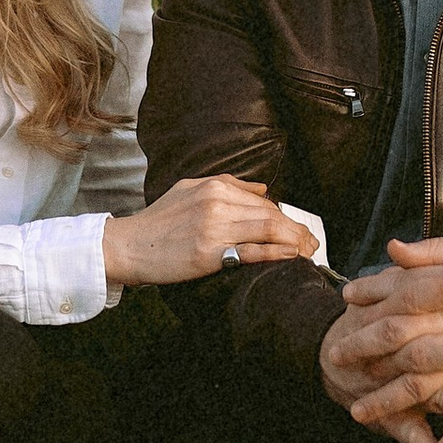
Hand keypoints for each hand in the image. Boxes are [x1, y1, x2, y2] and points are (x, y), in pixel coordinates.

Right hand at [102, 174, 317, 287]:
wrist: (129, 245)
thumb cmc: (158, 221)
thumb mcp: (189, 189)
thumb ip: (227, 185)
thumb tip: (262, 189)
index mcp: (214, 186)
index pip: (263, 202)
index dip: (288, 217)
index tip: (301, 231)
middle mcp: (216, 202)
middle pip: (270, 216)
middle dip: (297, 231)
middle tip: (313, 244)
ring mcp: (213, 227)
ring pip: (267, 231)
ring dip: (294, 242)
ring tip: (308, 253)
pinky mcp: (208, 253)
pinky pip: (251, 251)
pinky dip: (276, 253)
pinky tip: (290, 256)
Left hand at [320, 233, 442, 442]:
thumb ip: (435, 251)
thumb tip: (391, 250)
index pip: (400, 298)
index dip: (369, 306)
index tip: (341, 312)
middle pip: (402, 345)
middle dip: (365, 356)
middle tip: (335, 365)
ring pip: (427, 387)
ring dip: (390, 403)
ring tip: (360, 413)